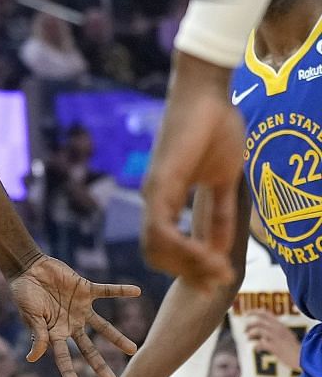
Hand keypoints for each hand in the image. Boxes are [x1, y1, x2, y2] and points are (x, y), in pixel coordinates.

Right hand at [9, 253, 140, 376]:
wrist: (28, 267)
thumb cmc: (24, 292)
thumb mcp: (30, 314)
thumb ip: (37, 334)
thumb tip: (32, 358)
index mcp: (56, 331)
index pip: (63, 355)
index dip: (68, 370)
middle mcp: (71, 323)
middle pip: (88, 348)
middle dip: (99, 365)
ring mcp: (80, 308)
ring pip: (103, 327)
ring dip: (117, 338)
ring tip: (132, 349)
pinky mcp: (85, 290)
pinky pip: (106, 291)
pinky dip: (120, 291)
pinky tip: (136, 291)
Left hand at [142, 51, 245, 290]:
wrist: (207, 96)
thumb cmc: (216, 130)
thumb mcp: (222, 182)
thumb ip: (220, 214)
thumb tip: (222, 248)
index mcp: (166, 198)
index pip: (166, 248)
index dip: (191, 268)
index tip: (220, 277)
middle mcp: (154, 198)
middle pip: (156, 255)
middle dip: (189, 274)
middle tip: (220, 280)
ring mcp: (154, 190)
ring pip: (155, 247)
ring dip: (188, 267)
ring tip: (218, 270)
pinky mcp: (160, 181)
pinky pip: (161, 227)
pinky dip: (183, 248)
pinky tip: (208, 255)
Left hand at [243, 309, 302, 370]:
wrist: (304, 359)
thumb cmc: (293, 349)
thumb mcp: (286, 336)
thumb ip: (275, 332)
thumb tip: (261, 336)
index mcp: (280, 325)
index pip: (265, 313)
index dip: (253, 311)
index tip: (246, 313)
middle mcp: (278, 329)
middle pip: (258, 321)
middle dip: (248, 325)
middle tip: (245, 331)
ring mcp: (276, 337)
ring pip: (257, 330)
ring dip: (250, 334)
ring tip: (249, 339)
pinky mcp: (275, 347)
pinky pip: (260, 344)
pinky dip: (256, 346)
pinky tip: (257, 350)